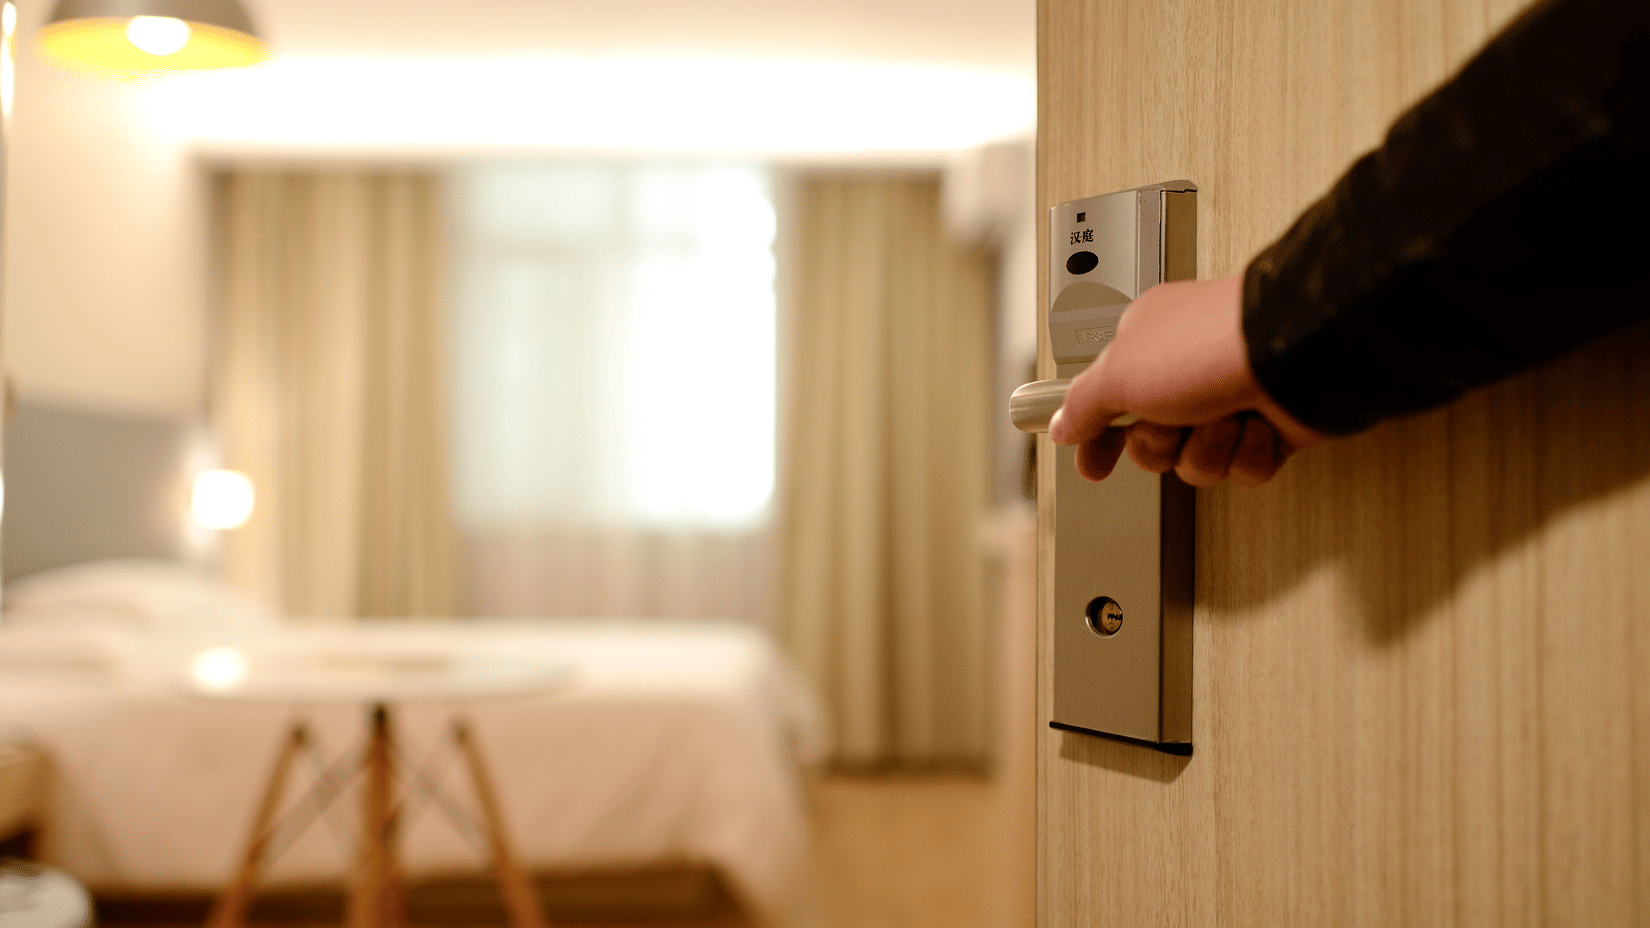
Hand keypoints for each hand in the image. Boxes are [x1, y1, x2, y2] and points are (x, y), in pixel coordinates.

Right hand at [1047, 274, 1326, 486]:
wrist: (1297, 354)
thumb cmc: (1209, 345)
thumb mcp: (1118, 374)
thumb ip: (1082, 404)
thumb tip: (1061, 425)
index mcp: (1147, 347)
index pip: (1107, 403)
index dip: (1097, 440)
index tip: (1091, 466)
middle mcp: (1186, 373)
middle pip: (1152, 445)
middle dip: (1162, 444)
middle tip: (1172, 422)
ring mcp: (1230, 399)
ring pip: (1198, 462)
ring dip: (1209, 448)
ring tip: (1225, 416)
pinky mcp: (1270, 427)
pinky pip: (1244, 469)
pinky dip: (1249, 453)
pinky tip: (1256, 426)